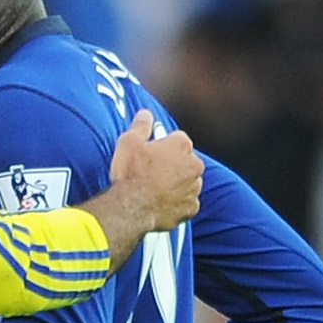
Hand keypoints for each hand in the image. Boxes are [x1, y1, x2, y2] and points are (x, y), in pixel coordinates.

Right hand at [82, 112, 204, 253]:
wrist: (131, 208)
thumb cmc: (130, 174)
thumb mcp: (128, 142)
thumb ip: (141, 125)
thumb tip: (146, 113)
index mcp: (181, 145)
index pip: (177, 139)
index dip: (162, 147)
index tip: (150, 154)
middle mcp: (194, 164)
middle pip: (186, 160)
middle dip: (173, 165)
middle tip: (151, 173)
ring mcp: (194, 187)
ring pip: (188, 182)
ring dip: (177, 184)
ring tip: (155, 191)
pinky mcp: (191, 207)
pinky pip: (187, 203)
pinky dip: (178, 204)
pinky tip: (162, 204)